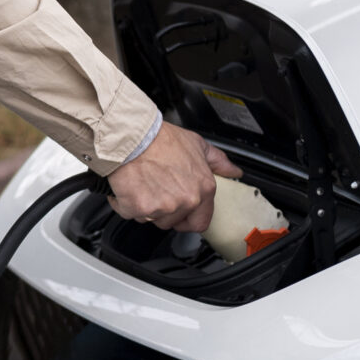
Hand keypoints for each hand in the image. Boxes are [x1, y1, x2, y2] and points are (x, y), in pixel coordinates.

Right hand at [105, 122, 238, 232]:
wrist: (132, 137)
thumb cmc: (161, 139)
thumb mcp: (197, 145)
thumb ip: (217, 162)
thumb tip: (233, 171)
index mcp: (202, 189)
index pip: (200, 223)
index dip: (188, 218)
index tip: (180, 212)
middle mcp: (185, 201)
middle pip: (172, 222)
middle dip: (163, 210)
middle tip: (156, 188)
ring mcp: (162, 207)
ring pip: (152, 219)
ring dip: (145, 207)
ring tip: (143, 184)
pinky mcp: (139, 209)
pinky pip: (131, 213)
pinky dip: (126, 203)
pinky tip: (129, 186)